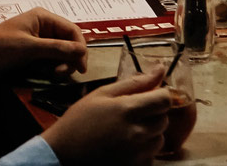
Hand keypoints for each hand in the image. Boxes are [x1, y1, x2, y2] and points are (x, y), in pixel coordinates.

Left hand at [0, 8, 86, 82]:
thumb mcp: (29, 48)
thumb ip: (57, 49)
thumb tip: (82, 51)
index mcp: (43, 17)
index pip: (72, 29)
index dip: (80, 47)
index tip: (82, 68)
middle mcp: (43, 27)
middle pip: (68, 42)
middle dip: (69, 58)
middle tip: (60, 74)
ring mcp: (37, 41)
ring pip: (60, 53)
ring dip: (60, 65)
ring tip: (52, 75)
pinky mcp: (32, 54)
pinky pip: (50, 60)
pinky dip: (52, 68)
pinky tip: (46, 74)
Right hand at [43, 74, 171, 165]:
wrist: (62, 155)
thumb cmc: (79, 121)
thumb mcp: (102, 94)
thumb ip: (134, 82)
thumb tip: (159, 69)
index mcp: (128, 110)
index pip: (164, 100)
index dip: (161, 94)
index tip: (151, 95)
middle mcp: (136, 134)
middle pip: (164, 120)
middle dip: (154, 113)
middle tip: (135, 112)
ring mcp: (136, 155)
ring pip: (159, 139)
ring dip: (150, 133)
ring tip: (129, 130)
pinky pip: (151, 158)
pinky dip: (144, 151)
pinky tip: (127, 146)